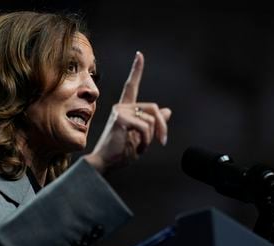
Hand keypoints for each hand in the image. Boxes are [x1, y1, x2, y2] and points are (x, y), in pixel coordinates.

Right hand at [85, 51, 171, 173]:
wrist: (105, 163)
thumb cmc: (120, 152)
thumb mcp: (142, 137)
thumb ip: (153, 123)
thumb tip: (168, 111)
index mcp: (124, 109)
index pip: (132, 86)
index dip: (136, 70)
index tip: (139, 55)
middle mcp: (121, 107)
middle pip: (154, 108)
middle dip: (162, 126)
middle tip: (163, 141)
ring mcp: (119, 111)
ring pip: (151, 119)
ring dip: (151, 137)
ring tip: (141, 147)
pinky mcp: (120, 118)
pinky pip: (144, 127)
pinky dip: (145, 141)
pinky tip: (137, 148)